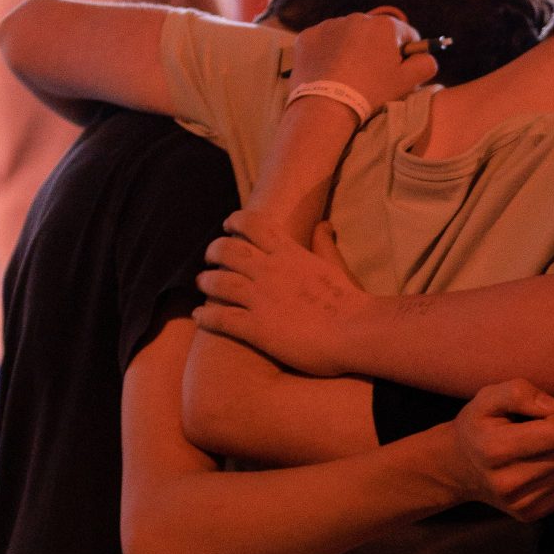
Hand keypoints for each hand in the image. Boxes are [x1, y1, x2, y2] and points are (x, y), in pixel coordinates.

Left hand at [195, 213, 372, 374]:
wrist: (354, 332)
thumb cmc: (350, 301)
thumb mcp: (335, 265)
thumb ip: (323, 244)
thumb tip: (323, 225)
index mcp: (288, 254)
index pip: (253, 226)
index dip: (235, 221)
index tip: (228, 224)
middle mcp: (268, 272)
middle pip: (227, 251)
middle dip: (214, 251)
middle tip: (210, 258)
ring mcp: (260, 299)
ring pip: (218, 283)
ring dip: (206, 281)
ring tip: (202, 283)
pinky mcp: (255, 328)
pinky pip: (220, 318)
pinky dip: (205, 316)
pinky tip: (199, 316)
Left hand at [290, 8, 437, 108]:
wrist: (326, 106)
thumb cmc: (371, 93)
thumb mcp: (408, 82)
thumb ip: (426, 64)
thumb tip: (426, 56)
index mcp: (384, 25)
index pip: (406, 34)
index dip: (407, 53)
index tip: (400, 69)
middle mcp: (356, 18)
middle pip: (375, 33)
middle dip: (377, 50)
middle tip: (372, 76)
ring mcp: (329, 25)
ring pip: (348, 36)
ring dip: (351, 50)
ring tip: (348, 76)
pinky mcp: (307, 36)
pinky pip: (323, 42)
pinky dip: (327, 54)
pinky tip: (329, 73)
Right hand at [450, 384, 553, 521]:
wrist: (457, 467)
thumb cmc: (478, 426)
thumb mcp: (487, 398)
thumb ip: (518, 392)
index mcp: (493, 449)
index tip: (542, 416)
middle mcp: (506, 482)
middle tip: (541, 432)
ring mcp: (518, 503)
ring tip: (539, 449)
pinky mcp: (528, 514)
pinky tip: (542, 467)